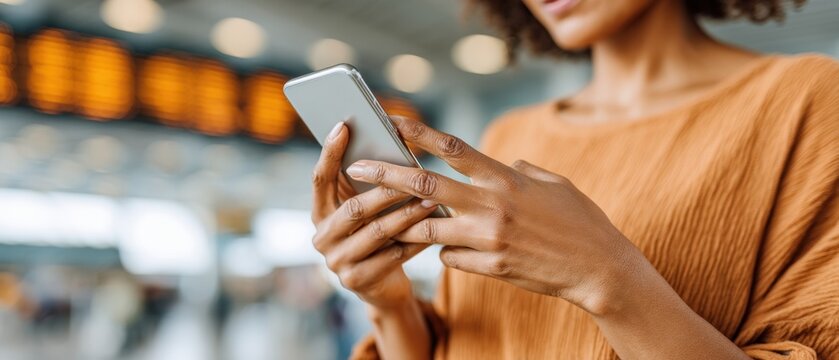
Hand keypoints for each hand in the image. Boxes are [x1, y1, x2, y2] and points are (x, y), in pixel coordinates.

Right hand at [310, 121, 438, 308]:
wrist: (381, 287)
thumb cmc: (377, 236)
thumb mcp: (366, 211)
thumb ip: (365, 185)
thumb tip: (388, 143)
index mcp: (320, 213)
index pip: (320, 179)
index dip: (329, 152)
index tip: (343, 125)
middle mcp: (322, 237)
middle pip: (354, 209)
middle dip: (386, 191)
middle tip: (414, 174)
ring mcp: (337, 262)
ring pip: (377, 232)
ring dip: (407, 215)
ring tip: (432, 200)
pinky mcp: (357, 281)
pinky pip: (393, 256)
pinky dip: (416, 241)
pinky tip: (435, 229)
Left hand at [344, 117, 647, 314]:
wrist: (599, 269)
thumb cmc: (580, 221)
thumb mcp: (553, 183)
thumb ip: (520, 170)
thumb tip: (501, 162)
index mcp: (505, 178)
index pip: (452, 147)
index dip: (418, 133)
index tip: (391, 123)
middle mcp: (492, 205)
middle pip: (424, 186)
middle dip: (386, 175)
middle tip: (358, 168)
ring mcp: (489, 238)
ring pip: (426, 228)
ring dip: (409, 223)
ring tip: (393, 219)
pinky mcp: (490, 267)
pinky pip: (448, 257)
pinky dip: (444, 251)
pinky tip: (452, 250)